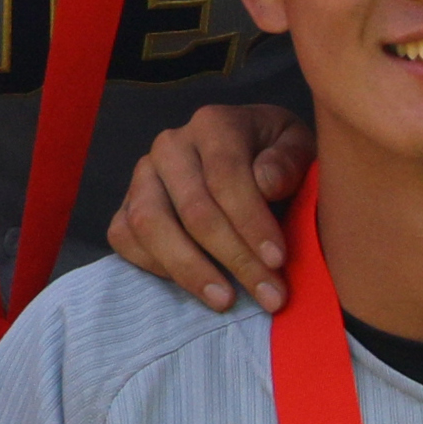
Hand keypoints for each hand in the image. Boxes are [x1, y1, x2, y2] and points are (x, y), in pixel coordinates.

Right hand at [104, 103, 308, 313]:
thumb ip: (288, 162)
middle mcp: (170, 145)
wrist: (248, 156)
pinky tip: (194, 285)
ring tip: (225, 300)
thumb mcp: (299, 148)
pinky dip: (153, 266)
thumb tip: (266, 183)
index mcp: (213, 124)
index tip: (278, 260)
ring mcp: (142, 175)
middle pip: (193, 208)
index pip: (226, 175)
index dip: (252, 221)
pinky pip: (123, 236)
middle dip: (234, 257)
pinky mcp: (126, 204)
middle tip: (269, 296)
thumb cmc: (276, 157)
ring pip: (150, 223)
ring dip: (189, 269)